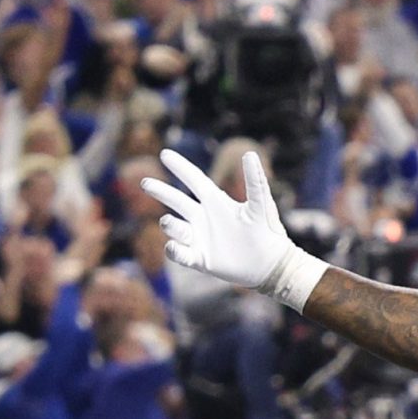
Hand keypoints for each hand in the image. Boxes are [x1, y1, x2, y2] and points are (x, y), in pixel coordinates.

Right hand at [142, 150, 323, 307]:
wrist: (272, 266)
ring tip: (170, 222)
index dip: (180, 167)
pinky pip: (179, 254)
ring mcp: (200, 238)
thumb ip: (255, 181)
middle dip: (161, 191)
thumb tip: (250, 153)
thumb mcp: (261, 206)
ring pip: (174, 227)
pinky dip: (174, 250)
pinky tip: (173, 247)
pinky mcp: (200, 259)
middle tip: (145, 183)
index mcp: (216, 202)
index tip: (165, 153)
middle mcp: (204, 218)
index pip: (194, 179)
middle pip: (176, 201)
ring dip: (169, 224)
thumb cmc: (268, 232)